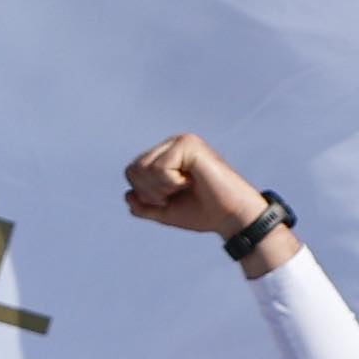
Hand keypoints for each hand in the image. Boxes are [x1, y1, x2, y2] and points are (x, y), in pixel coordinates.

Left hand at [120, 132, 268, 242]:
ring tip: (184, 187)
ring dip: (161, 188)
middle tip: (177, 194)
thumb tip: (127, 195)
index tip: (169, 199)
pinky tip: (191, 181)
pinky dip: (171, 183)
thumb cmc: (203, 213)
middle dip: (150, 192)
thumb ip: (144, 206)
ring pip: (143, 168)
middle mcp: (172, 144)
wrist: (231, 216)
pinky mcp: (189, 145)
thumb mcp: (165, 212)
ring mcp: (181, 142)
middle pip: (134, 169)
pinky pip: (159, 168)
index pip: (132, 172)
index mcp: (166, 156)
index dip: (144, 194)